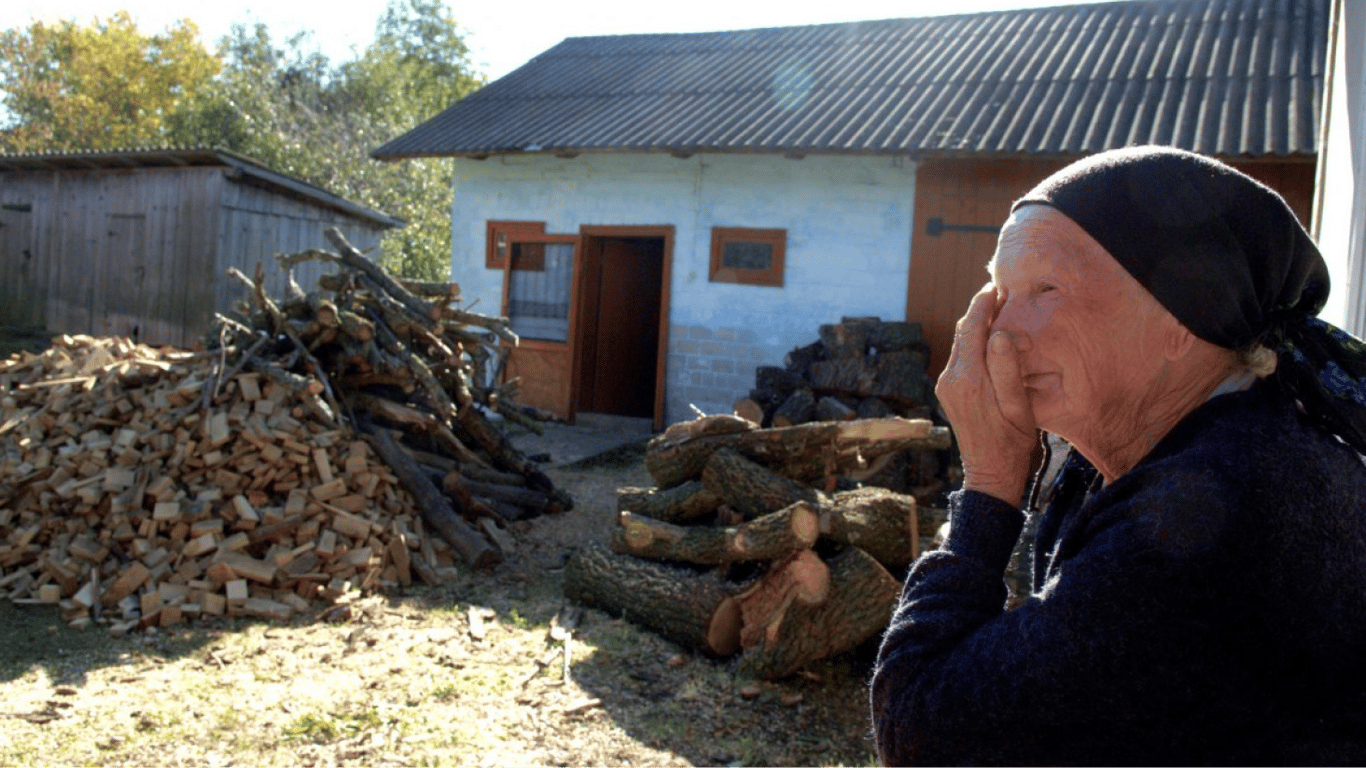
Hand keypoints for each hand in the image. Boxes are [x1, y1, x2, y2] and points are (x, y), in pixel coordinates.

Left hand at [936, 283, 1037, 506]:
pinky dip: (974, 342)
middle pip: (963, 331)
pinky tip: (992, 340)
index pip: (972, 328)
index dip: (984, 304)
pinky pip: (960, 357)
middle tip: (1003, 294)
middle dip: (981, 311)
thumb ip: (1007, 369)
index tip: (997, 286)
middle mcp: (951, 378)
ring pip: (961, 343)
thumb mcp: (1018, 407)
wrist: (990, 474)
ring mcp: (946, 385)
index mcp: (969, 379)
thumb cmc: (1012, 443)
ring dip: (978, 326)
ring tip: (1001, 312)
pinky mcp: (949, 391)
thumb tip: (998, 334)